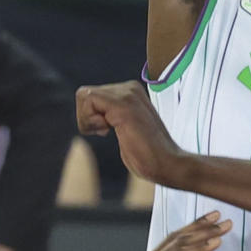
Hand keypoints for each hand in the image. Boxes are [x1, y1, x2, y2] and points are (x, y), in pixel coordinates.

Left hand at [77, 80, 191, 187]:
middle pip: (84, 94)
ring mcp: (128, 94)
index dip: (90, 116)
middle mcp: (130, 88)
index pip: (91, 94)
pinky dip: (90, 120)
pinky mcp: (124, 104)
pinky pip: (88, 100)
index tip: (108, 129)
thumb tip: (94, 116)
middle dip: (86, 118)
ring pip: (84, 95)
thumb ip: (111, 116)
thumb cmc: (146, 154)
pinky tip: (108, 130)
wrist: (167, 163)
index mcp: (130, 92)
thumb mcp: (124, 128)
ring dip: (87, 120)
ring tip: (109, 131)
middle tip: (106, 131)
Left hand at [97, 212, 232, 250]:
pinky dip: (185, 234)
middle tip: (225, 222)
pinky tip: (195, 229)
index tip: (219, 240)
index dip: (200, 246)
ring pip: (173, 238)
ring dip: (195, 227)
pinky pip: (168, 243)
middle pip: (178, 240)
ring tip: (215, 217)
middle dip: (203, 230)